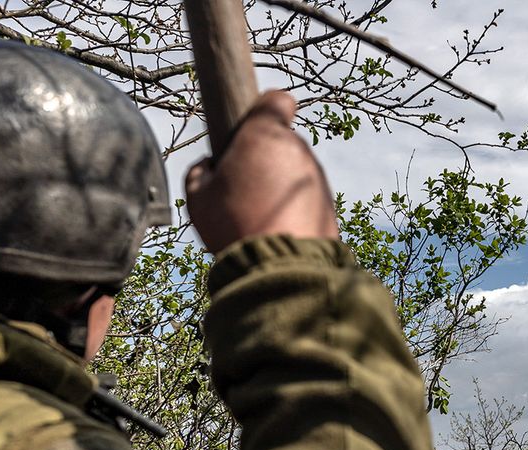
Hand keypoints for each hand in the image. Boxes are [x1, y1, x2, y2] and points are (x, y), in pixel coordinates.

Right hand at [185, 91, 339, 252]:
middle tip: (243, 187)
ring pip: (295, 172)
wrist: (281, 270)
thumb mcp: (197, 196)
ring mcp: (318, 178)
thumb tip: (210, 167)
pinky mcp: (330, 205)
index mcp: (265, 135)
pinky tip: (279, 230)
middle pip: (282, 142)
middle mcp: (298, 150)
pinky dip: (296, 208)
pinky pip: (307, 198)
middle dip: (265, 158)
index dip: (263, 111)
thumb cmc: (235, 226)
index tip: (250, 130)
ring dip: (280, 186)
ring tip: (260, 216)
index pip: (276, 101)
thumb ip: (201, 171)